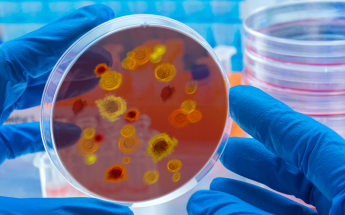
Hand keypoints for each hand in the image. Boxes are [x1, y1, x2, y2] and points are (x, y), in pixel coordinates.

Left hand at [0, 4, 132, 213]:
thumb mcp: (4, 209)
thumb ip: (62, 210)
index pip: (35, 49)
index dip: (72, 28)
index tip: (103, 12)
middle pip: (33, 64)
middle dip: (73, 57)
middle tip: (108, 55)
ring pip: (23, 88)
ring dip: (59, 86)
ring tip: (95, 83)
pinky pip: (14, 122)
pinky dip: (41, 124)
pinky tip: (69, 129)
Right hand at [187, 85, 344, 214]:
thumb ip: (243, 214)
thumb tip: (199, 202)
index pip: (304, 136)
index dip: (266, 114)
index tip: (234, 97)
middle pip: (299, 162)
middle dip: (255, 153)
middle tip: (221, 144)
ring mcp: (343, 213)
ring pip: (296, 191)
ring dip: (253, 186)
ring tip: (216, 183)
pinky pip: (296, 213)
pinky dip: (262, 207)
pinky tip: (232, 204)